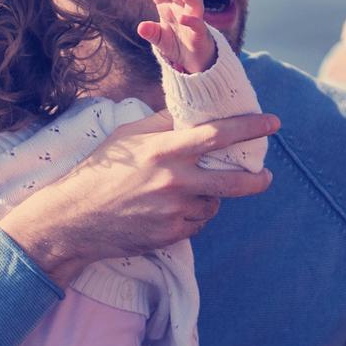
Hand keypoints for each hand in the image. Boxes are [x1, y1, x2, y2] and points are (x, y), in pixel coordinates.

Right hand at [0, 109, 277, 283]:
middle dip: (255, 180)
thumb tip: (192, 110)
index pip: (217, 135)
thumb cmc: (101, 171)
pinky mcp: (170, 235)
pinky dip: (192, 215)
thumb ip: (163, 123)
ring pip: (213, 203)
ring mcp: (173, 212)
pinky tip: (171, 210)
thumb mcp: (128, 136)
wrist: (74, 219)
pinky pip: (197, 223)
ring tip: (186, 192)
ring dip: (209, 197)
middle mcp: (173, 181)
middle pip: (232, 182)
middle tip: (265, 175)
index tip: (272, 122)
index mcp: (164, 150)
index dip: (248, 128)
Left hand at [131, 0, 217, 73]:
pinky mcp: (200, 32)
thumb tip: (141, 27)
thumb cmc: (176, 43)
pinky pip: (198, 23)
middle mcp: (180, 7)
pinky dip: (192, 20)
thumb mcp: (159, 39)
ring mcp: (193, 17)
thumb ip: (151, 32)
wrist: (194, 60)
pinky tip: (183, 19)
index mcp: (167, 5)